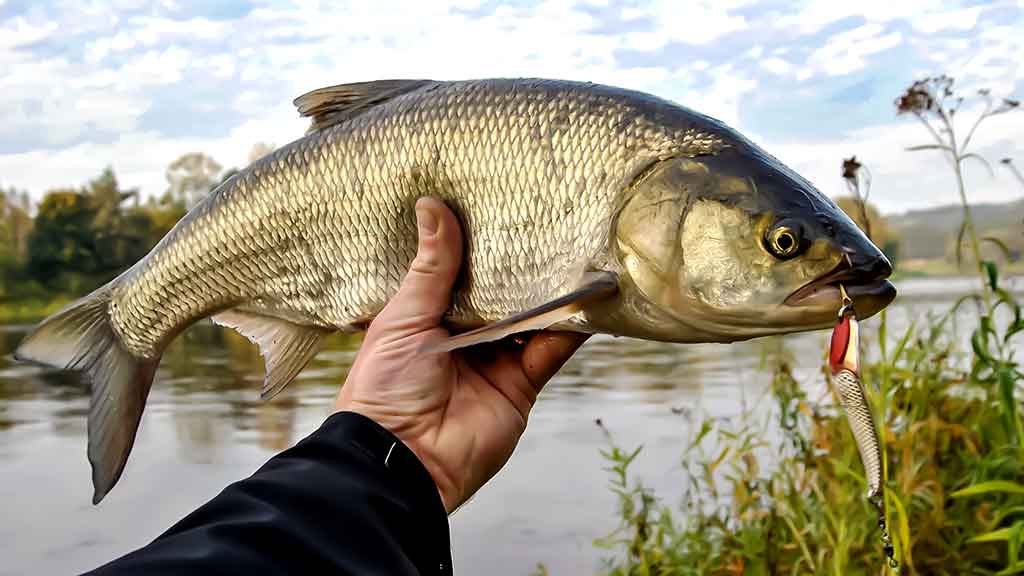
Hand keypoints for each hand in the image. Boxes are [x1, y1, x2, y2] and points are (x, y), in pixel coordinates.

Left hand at [335, 197, 588, 511]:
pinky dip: (570, 326)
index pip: (462, 274)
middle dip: (523, 266)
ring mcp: (497, 360)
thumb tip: (432, 204)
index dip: (480, 246)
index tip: (502, 207)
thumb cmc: (384, 386)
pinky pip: (551, 349)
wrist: (402, 460)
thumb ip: (430, 267)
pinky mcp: (522, 384)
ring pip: (533, 318)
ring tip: (578, 248)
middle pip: (504, 294)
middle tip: (549, 219)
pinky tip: (588, 296)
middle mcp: (466, 336)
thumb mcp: (402, 318)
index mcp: (430, 317)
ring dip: (553, 291)